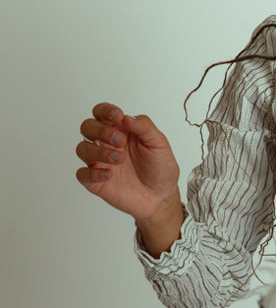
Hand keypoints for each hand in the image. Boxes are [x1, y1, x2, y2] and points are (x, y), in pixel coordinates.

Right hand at [76, 103, 180, 221]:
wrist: (161, 196)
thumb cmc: (160, 167)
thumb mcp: (159, 143)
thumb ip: (144, 127)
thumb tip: (126, 117)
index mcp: (121, 130)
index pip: (102, 112)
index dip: (105, 110)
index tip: (118, 116)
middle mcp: (107, 143)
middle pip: (88, 127)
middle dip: (101, 130)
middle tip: (121, 141)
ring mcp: (100, 162)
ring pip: (82, 148)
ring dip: (98, 151)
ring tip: (119, 159)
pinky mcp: (96, 181)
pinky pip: (82, 174)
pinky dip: (92, 173)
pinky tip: (109, 175)